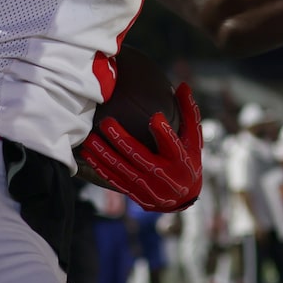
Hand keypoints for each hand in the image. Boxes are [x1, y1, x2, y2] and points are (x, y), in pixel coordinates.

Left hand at [76, 83, 203, 212]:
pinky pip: (114, 179)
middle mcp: (164, 174)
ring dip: (104, 154)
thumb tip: (184, 85)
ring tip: (91, 138)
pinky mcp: (135, 192)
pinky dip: (100, 167)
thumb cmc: (189, 159)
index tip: (154, 117)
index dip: (163, 132)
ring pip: (122, 168)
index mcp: (181, 159)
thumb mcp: (194, 138)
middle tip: (106, 122)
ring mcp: (147, 185)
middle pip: (140, 156)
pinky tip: (89, 155)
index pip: (172, 145)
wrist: (183, 197)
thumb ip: (189, 112)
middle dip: (122, 140)